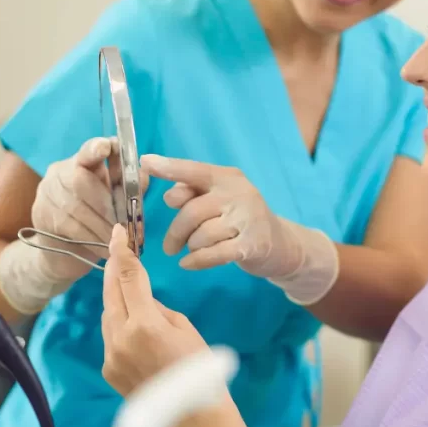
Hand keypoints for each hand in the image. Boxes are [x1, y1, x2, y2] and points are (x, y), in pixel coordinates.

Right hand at [31, 137, 146, 279]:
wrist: (61, 251)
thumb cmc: (94, 219)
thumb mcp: (113, 200)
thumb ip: (128, 187)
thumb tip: (144, 175)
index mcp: (80, 162)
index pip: (87, 151)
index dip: (96, 148)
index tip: (106, 147)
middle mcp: (59, 173)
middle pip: (80, 181)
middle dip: (106, 204)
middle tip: (125, 224)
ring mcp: (47, 194)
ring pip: (76, 208)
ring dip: (102, 226)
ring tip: (120, 239)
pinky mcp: (41, 216)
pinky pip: (70, 227)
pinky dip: (92, 239)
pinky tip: (105, 248)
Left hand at [102, 223, 206, 396]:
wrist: (191, 414)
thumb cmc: (199, 368)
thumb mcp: (185, 328)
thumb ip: (158, 310)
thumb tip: (142, 301)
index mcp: (145, 324)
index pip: (128, 278)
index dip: (121, 252)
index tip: (117, 233)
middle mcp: (121, 338)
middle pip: (111, 293)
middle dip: (114, 270)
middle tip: (117, 251)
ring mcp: (111, 355)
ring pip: (108, 315)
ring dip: (116, 299)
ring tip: (130, 290)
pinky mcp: (108, 369)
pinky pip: (111, 337)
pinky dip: (120, 326)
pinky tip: (136, 328)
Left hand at [140, 154, 339, 304]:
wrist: (281, 244)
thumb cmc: (241, 219)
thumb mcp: (219, 201)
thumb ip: (193, 195)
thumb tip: (169, 196)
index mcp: (227, 177)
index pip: (194, 170)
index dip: (169, 167)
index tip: (145, 163)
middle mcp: (239, 193)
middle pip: (192, 211)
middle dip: (175, 232)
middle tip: (168, 246)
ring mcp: (247, 219)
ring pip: (201, 235)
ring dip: (191, 246)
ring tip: (192, 250)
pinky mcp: (252, 245)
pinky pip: (213, 254)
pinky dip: (196, 261)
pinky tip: (188, 263)